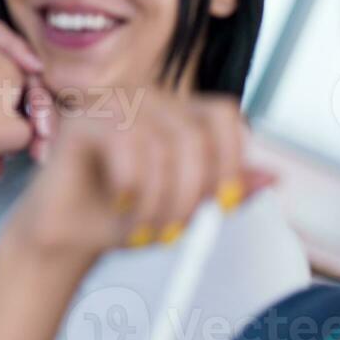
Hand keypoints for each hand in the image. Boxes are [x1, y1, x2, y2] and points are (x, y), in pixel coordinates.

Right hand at [2, 90, 272, 264]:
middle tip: (175, 231)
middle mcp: (148, 101)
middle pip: (195, 134)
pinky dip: (131, 184)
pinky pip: (126, 143)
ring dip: (159, 198)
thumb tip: (274, 177)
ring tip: (144, 227)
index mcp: (177, 115)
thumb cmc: (120, 219)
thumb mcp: (182, 209)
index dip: (232, 158)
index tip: (226, 205)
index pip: (224, 114)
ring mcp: (113, 104)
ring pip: (162, 143)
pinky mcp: (83, 119)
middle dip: (191, 194)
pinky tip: (120, 202)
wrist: (65, 238)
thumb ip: (222, 191)